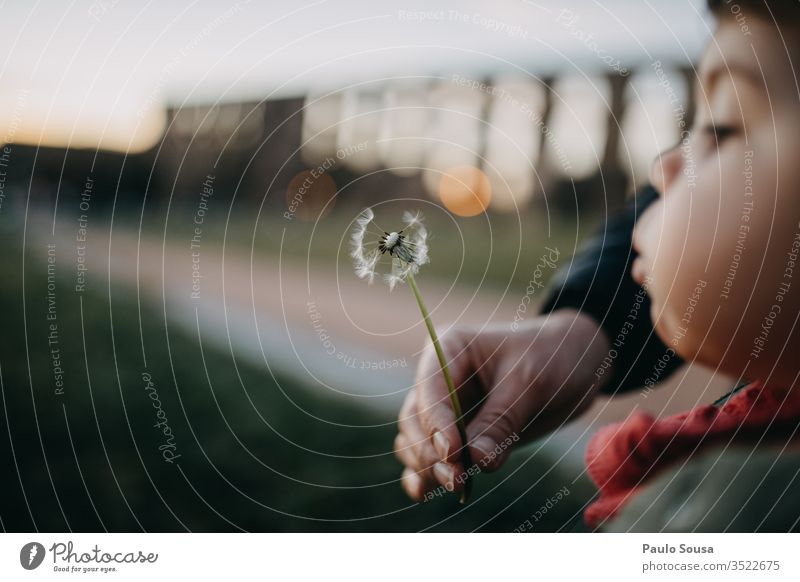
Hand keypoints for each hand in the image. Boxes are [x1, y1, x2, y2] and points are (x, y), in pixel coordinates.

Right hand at [394, 308, 610, 499]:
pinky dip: (424, 473)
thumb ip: (502, 420)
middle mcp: (439, 377)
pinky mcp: (457, 433)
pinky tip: (423, 492)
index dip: (436, 424)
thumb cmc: (552, 357)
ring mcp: (446, 406)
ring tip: (456, 486)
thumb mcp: (531, 382)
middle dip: (431, 451)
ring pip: (416, 440)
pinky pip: (429, 454)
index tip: (454, 454)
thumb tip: (477, 461)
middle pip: (416, 419)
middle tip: (457, 480)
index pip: (430, 390)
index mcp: (450, 348)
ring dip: (428, 465)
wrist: (576, 363)